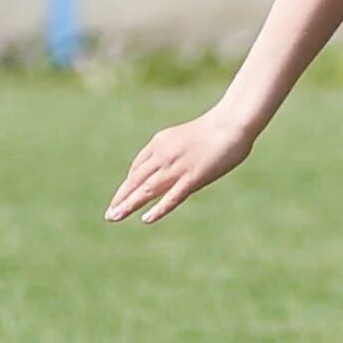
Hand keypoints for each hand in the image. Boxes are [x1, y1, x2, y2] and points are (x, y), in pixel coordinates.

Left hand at [106, 110, 256, 224]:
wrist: (231, 123)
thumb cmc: (218, 127)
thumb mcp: (188, 137)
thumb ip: (179, 151)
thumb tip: (182, 164)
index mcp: (160, 142)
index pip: (137, 167)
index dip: (129, 184)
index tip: (124, 195)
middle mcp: (162, 156)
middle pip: (136, 180)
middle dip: (122, 198)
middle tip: (110, 214)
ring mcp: (176, 168)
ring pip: (146, 190)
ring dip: (129, 205)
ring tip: (115, 217)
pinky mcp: (191, 178)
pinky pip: (171, 197)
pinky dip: (158, 209)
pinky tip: (145, 219)